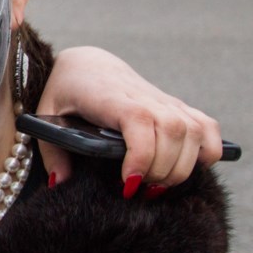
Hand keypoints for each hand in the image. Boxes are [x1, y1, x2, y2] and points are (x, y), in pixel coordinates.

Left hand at [35, 46, 221, 193]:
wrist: (86, 64)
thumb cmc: (64, 92)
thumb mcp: (45, 116)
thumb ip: (52, 151)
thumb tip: (59, 184)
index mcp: (108, 97)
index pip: (138, 120)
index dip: (142, 154)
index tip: (129, 183)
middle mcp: (142, 96)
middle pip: (173, 132)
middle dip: (162, 170)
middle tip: (138, 189)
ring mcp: (163, 100)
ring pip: (194, 131)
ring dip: (183, 166)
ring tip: (157, 182)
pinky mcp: (176, 106)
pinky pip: (207, 127)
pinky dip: (207, 151)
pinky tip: (186, 167)